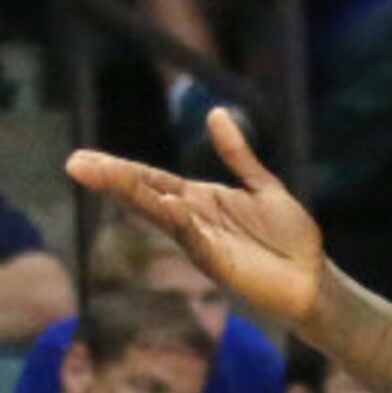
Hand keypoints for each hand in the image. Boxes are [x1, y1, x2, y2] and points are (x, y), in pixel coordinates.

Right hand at [68, 112, 324, 330]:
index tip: (83, 157)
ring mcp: (202, 243)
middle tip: (75, 164)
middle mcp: (193, 220)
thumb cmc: (290, 238)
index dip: (120, 168)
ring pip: (162, 214)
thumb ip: (238, 154)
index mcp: (200, 200)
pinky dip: (182, 222)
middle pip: (146, 194)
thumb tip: (215, 113)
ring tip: (99, 176)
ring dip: (133, 195)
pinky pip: (195, 239)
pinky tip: (167, 205)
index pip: (152, 179)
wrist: (315, 280)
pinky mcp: (220, 264)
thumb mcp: (264, 186)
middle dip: (112, 179)